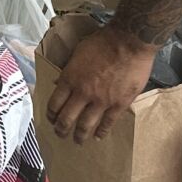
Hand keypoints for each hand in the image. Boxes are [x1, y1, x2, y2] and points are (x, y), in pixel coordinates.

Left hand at [46, 25, 154, 144]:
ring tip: (78, 140)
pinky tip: (98, 137)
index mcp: (70, 79)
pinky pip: (108, 123)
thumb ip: (69, 69)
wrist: (129, 41)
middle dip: (61, 130)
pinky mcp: (119, 104)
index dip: (51, 114)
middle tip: (61, 134)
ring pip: (85, 125)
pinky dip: (101, 132)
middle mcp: (82, 93)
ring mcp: (101, 101)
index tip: (52, 119)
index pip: (54, 104)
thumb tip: (59, 82)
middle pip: (66, 119)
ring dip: (79, 135)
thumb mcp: (79, 50)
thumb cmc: (104, 41)